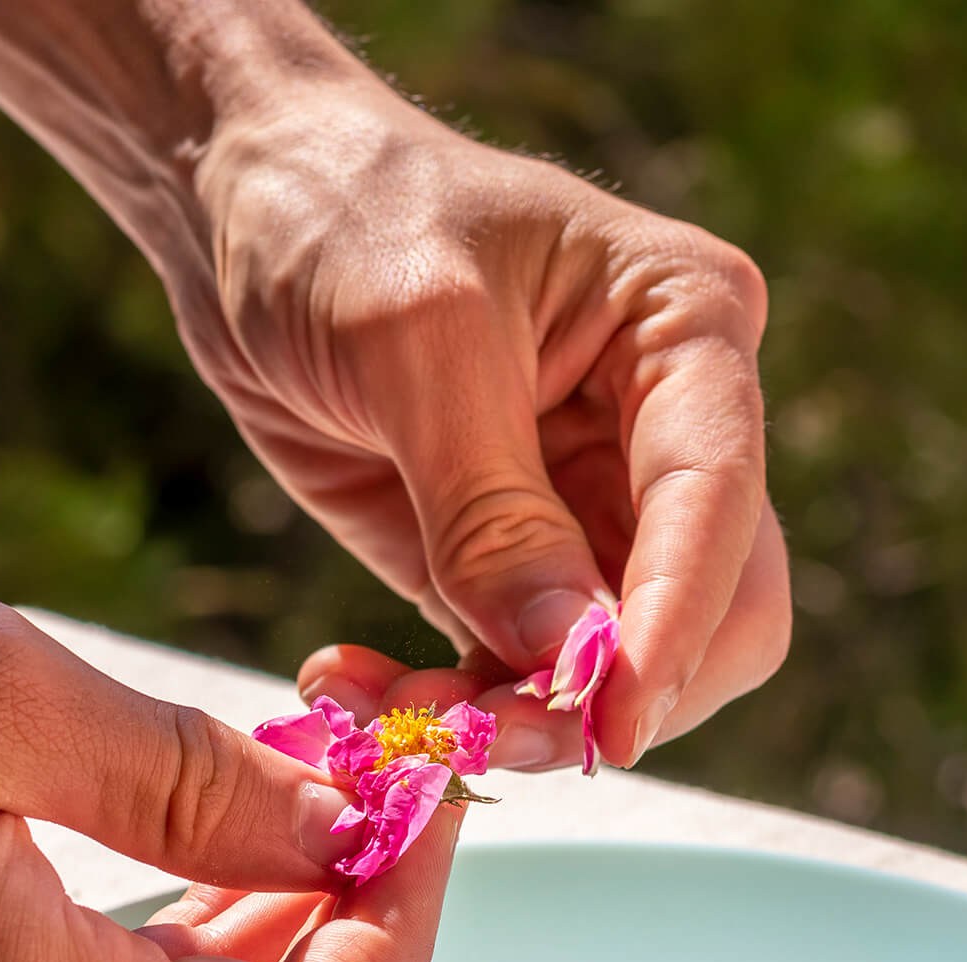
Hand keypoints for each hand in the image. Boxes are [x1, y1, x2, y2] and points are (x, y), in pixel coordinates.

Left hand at [182, 69, 789, 769]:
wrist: (247, 219)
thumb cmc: (342, 221)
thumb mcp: (415, 342)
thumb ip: (494, 510)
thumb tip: (573, 661)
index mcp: (684, 331)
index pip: (719, 502)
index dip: (674, 625)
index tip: (610, 727)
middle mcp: (663, 430)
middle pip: (709, 612)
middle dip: (607, 694)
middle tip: (485, 738)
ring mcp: (591, 505)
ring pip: (611, 667)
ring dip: (516, 719)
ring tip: (396, 720)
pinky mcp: (511, 562)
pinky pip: (518, 670)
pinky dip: (456, 709)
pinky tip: (363, 693)